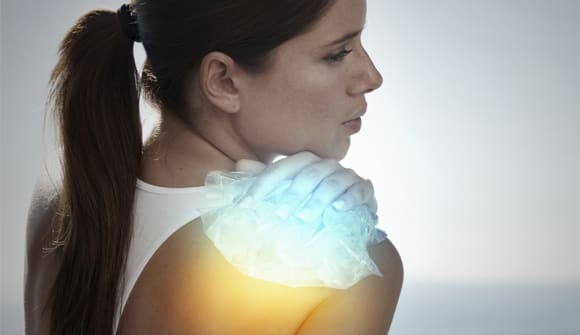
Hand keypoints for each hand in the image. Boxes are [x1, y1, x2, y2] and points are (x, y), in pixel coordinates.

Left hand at [235, 152, 376, 221]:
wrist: (351, 215)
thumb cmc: (315, 200)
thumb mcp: (289, 191)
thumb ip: (268, 180)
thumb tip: (240, 164)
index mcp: (305, 162)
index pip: (282, 169)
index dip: (262, 185)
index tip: (245, 204)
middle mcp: (326, 165)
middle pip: (307, 175)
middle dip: (293, 195)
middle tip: (280, 215)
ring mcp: (347, 175)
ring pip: (331, 183)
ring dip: (317, 201)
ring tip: (303, 218)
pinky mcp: (365, 188)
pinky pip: (357, 191)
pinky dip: (348, 200)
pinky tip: (337, 210)